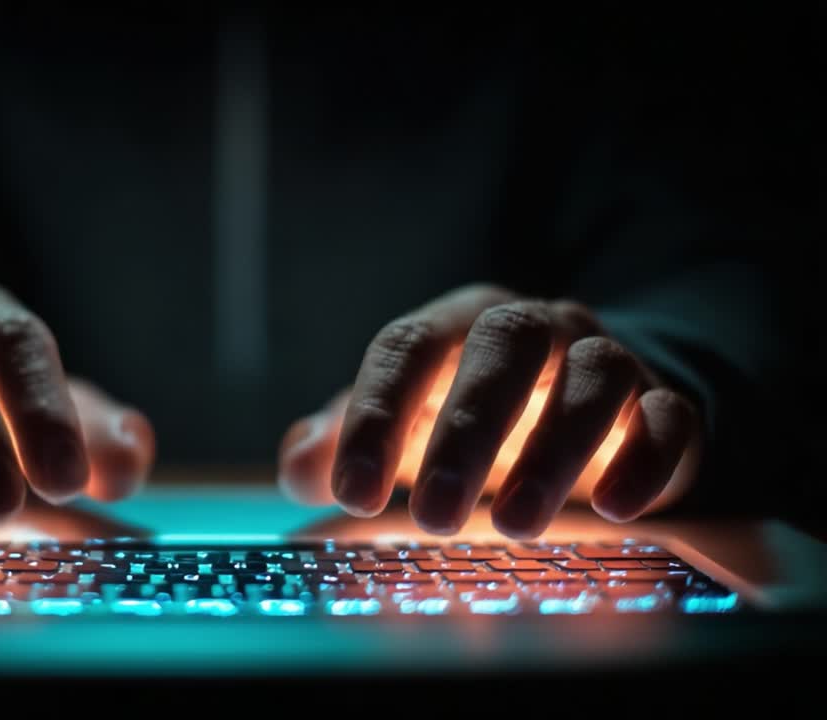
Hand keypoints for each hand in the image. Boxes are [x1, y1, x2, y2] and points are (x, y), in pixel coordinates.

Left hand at [278, 284, 699, 537]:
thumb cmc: (472, 412)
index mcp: (456, 325)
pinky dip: (647, 457)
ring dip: (555, 451)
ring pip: (592, 379)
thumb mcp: (403, 422)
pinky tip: (619, 507)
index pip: (407, 347)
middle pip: (503, 350)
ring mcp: (604, 358)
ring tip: (517, 524)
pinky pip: (669, 417)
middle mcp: (534, 328)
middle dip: (466, 432)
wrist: (585, 397)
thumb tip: (299, 469)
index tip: (349, 493)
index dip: (375, 416)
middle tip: (434, 515)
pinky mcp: (664, 403)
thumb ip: (343, 440)